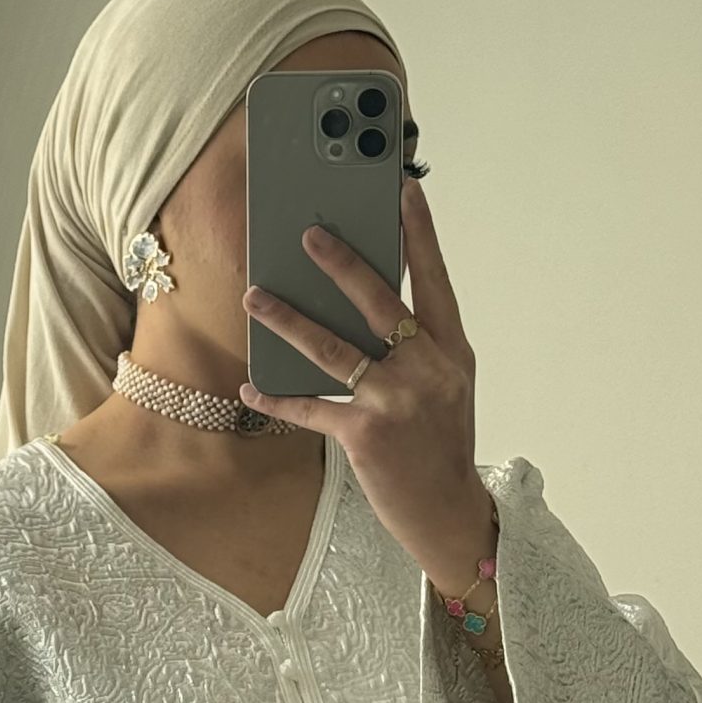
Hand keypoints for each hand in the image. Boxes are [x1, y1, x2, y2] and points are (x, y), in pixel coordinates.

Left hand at [239, 175, 484, 571]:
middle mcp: (427, 368)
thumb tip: (362, 309)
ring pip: (332, 347)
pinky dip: (277, 400)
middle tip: (307, 234)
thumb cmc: (439, 446)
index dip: (420, 234)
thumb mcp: (443, 388)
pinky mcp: (365, 433)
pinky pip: (310, 406)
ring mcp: (397, 399)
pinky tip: (250, 390)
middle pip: (378, 302)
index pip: (435, 280)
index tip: (405, 191)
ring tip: (254, 297)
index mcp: (451, 350)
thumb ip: (414, 348)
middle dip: (340, 264)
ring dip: (287, 320)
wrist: (447, 512)